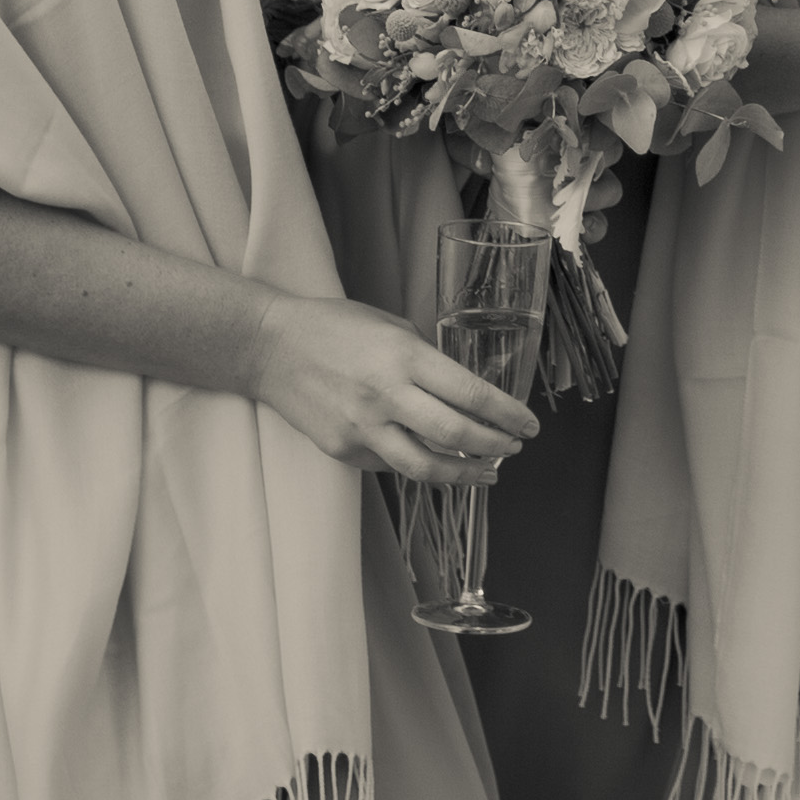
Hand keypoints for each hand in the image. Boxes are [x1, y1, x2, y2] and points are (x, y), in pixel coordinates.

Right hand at [250, 289, 539, 488]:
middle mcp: (386, 395)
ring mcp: (362, 427)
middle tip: (515, 447)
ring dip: (465, 473)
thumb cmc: (335, 327)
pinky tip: (438, 463)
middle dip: (495, 445)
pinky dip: (420, 466)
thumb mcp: (392, 326)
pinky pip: (392, 465)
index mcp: (404, 356)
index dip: (506, 414)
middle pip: (456, 435)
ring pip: (425, 466)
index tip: (528, 424)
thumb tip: (464, 392)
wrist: (271, 347)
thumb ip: (427, 360)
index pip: (470, 393)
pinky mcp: (343, 449)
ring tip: (489, 471)